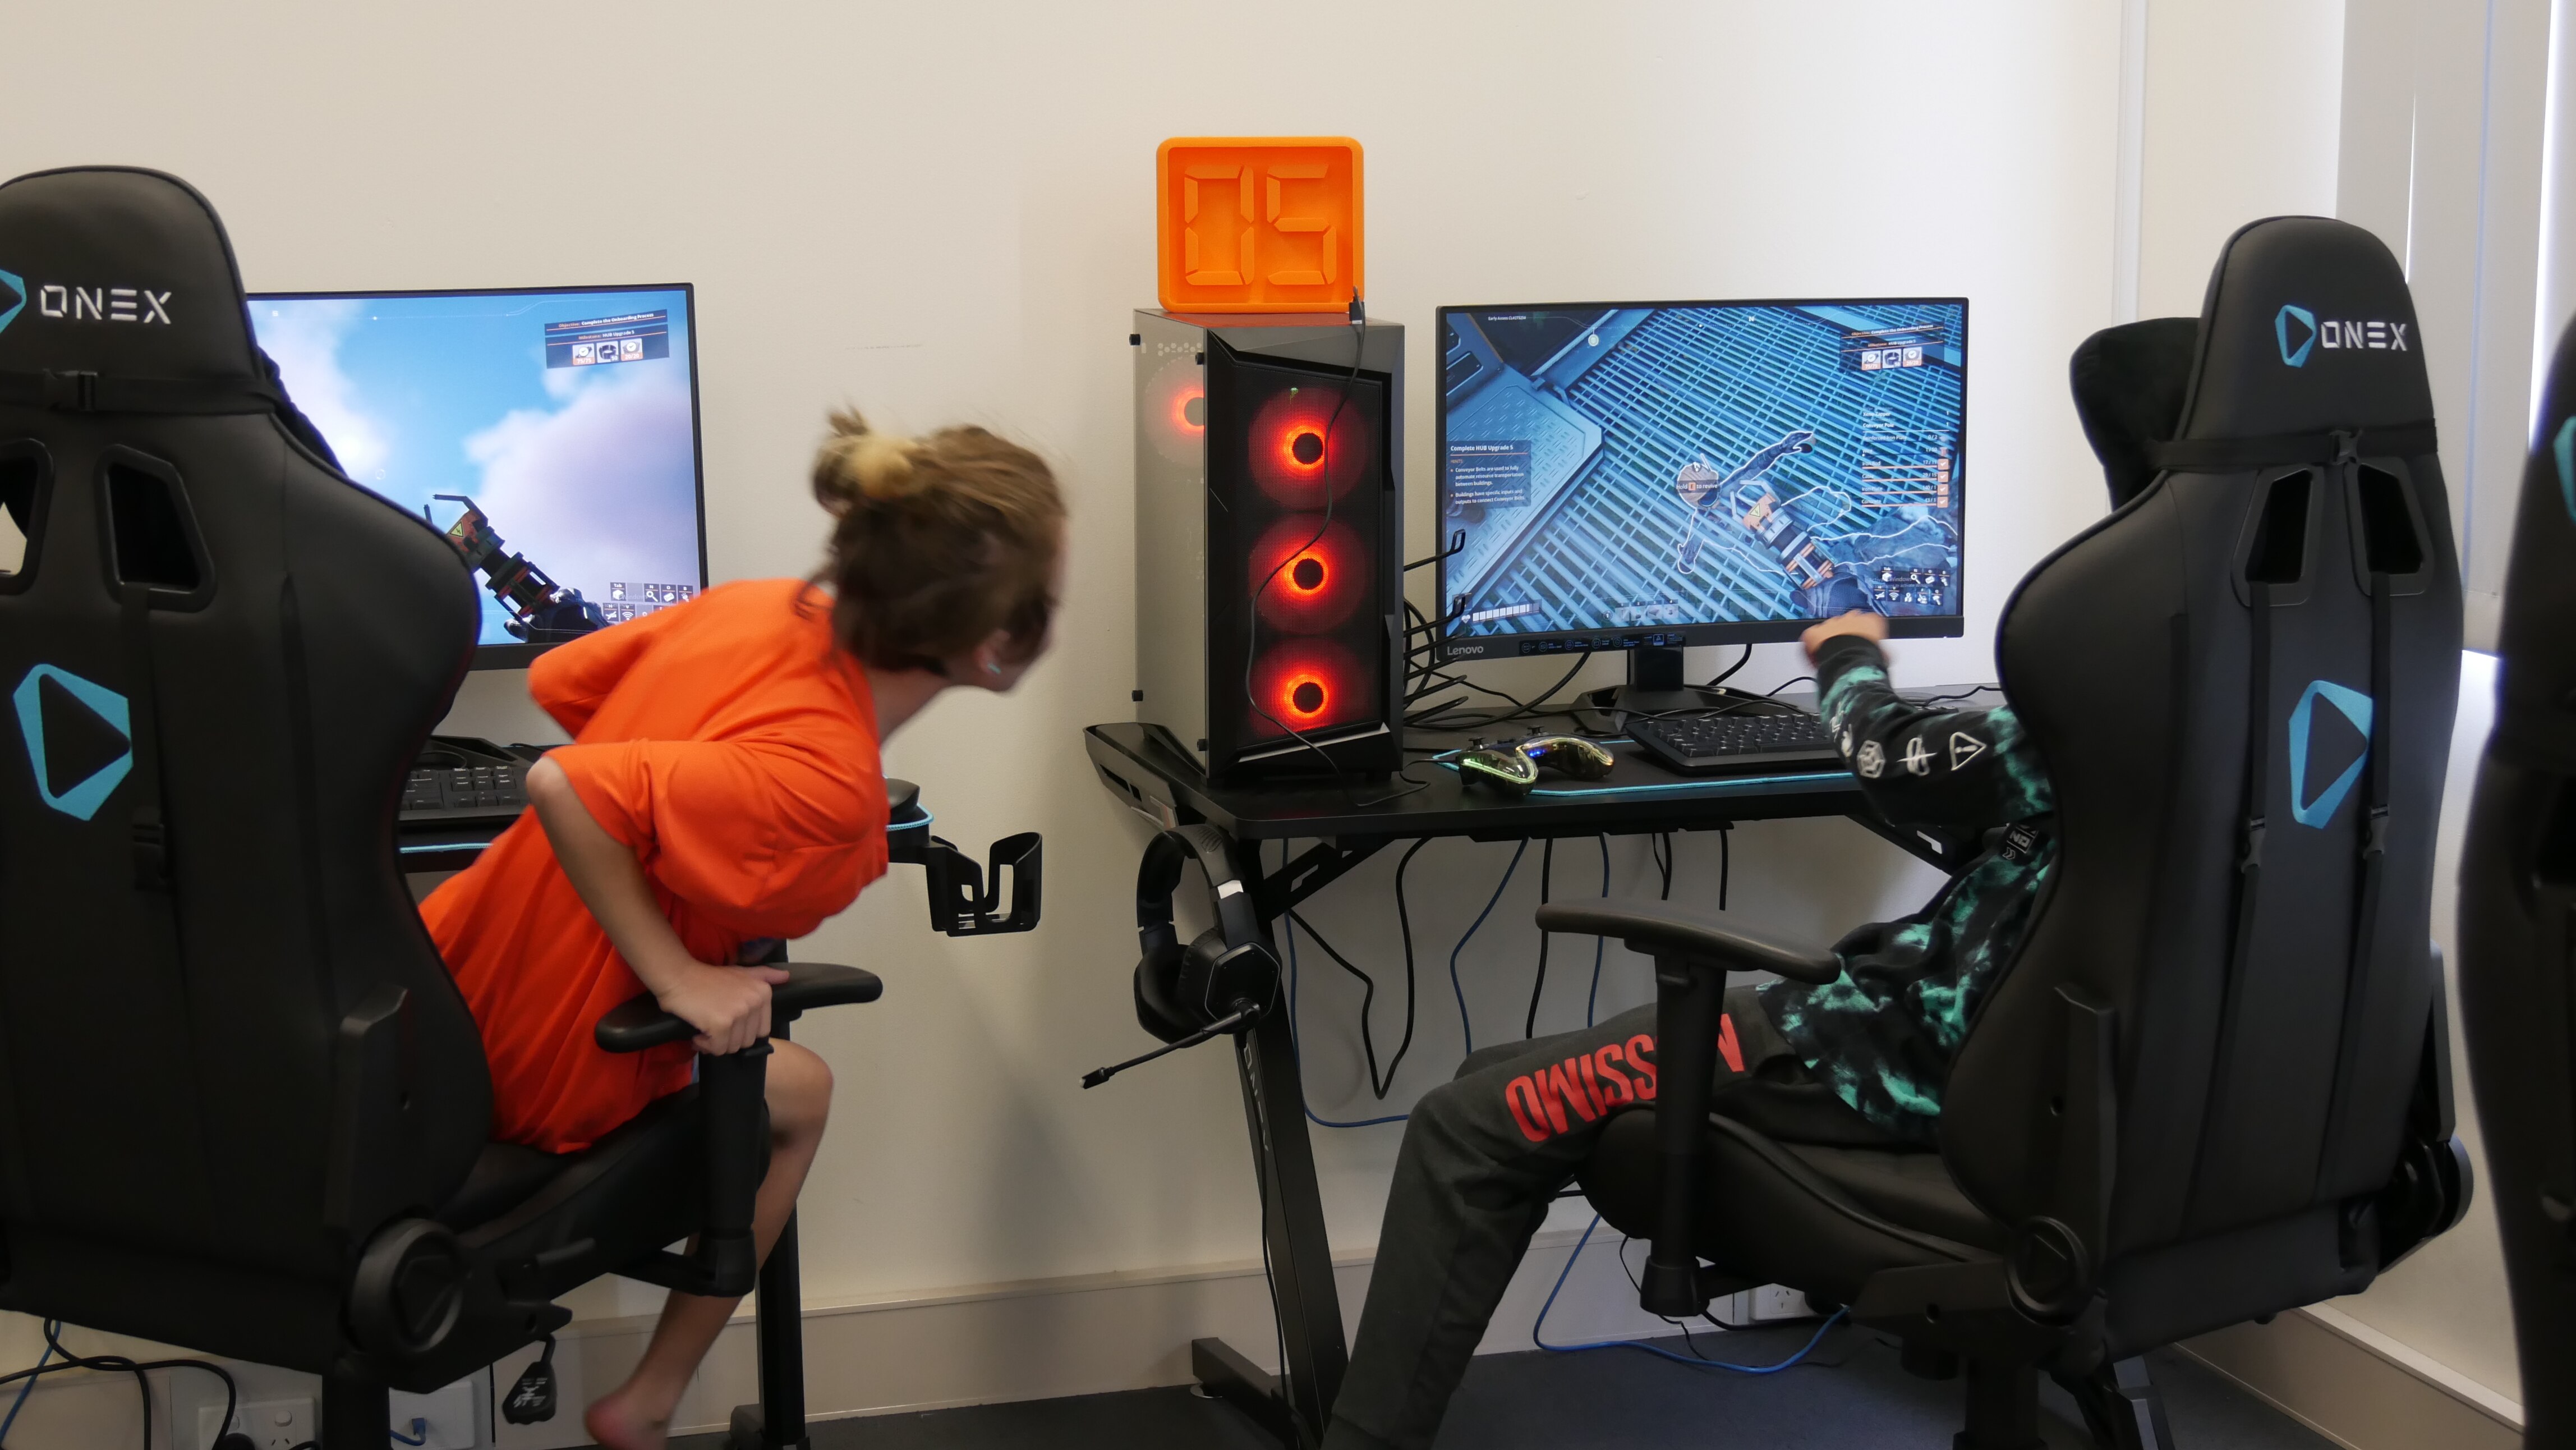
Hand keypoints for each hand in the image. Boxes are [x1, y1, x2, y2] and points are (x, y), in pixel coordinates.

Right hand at [654, 962, 790, 1055]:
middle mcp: (755, 1002)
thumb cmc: (707, 977)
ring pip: (731, 1047)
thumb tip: (786, 977)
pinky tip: (698, 1032)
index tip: (726, 1023)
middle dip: (728, 1039)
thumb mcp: (741, 972)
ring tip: (704, 1027)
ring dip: (715, 1043)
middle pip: (746, 1041)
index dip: (742, 1032)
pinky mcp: (721, 1025)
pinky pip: (717, 1048)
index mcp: (763, 993)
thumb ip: (764, 975)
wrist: (678, 976)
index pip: (761, 1031)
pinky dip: (704, 1044)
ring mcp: (739, 1013)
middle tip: (712, 1026)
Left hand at [1801, 609, 1888, 661]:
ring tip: (1832, 656)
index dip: (1862, 636)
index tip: (1861, 645)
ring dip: (1829, 640)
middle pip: (1846, 624)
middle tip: (1845, 651)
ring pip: (1828, 629)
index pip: (1867, 623)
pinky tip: (1817, 657)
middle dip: (1845, 636)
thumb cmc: (1868, 658)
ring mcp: (1831, 622)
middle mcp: (1850, 617)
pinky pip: (1811, 636)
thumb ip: (1882, 650)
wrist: (1850, 660)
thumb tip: (1884, 657)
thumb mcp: (1883, 654)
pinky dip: (1812, 646)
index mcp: (1871, 620)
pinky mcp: (1814, 631)